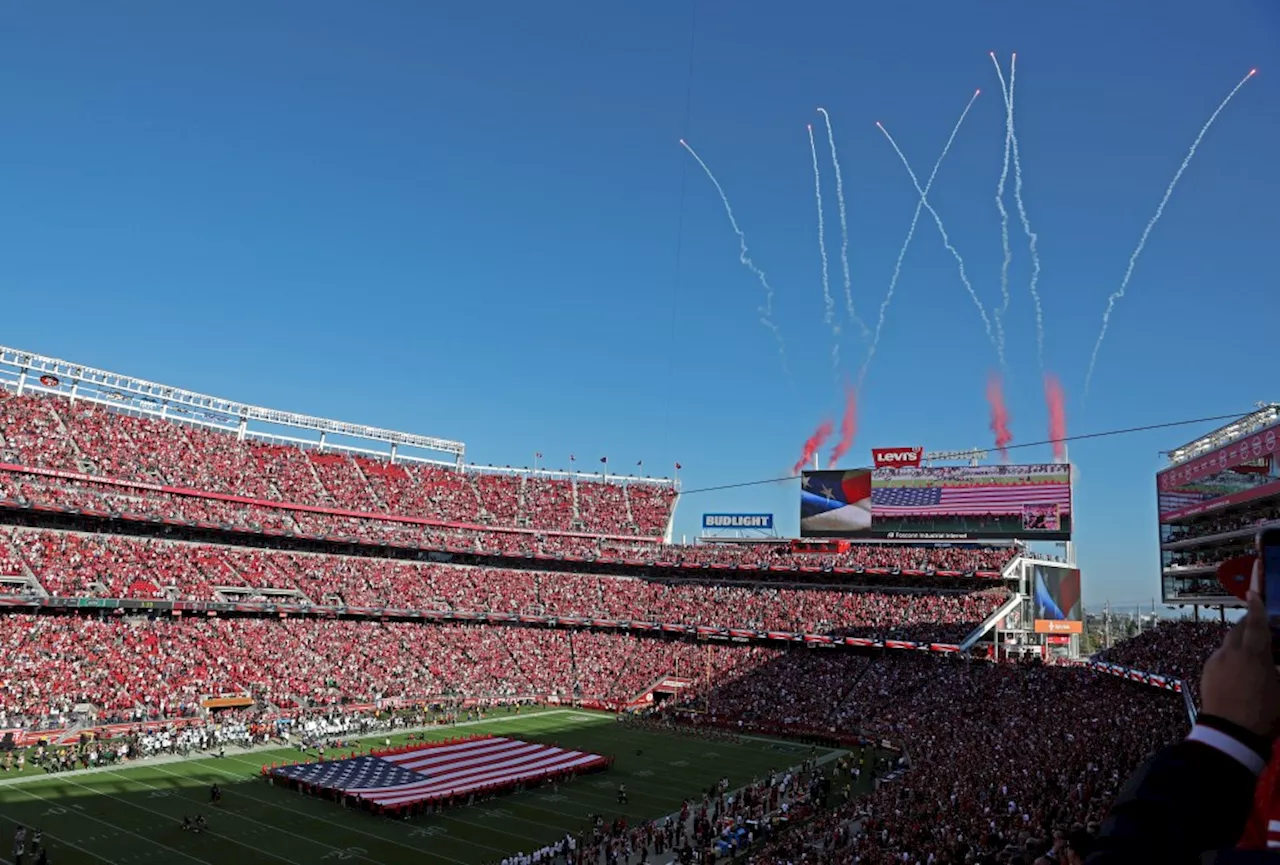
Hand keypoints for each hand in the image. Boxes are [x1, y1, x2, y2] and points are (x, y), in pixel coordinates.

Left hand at [1201, 561, 1279, 737]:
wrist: (1230, 735)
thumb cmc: (1265, 714)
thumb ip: (1278, 668)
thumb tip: (1275, 659)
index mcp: (1252, 654)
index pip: (1255, 623)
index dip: (1257, 607)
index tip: (1254, 593)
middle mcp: (1230, 653)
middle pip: (1240, 630)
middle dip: (1252, 626)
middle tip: (1268, 633)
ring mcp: (1215, 662)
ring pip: (1229, 643)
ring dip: (1242, 643)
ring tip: (1258, 656)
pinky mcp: (1206, 672)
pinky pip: (1221, 656)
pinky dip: (1232, 656)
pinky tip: (1242, 671)